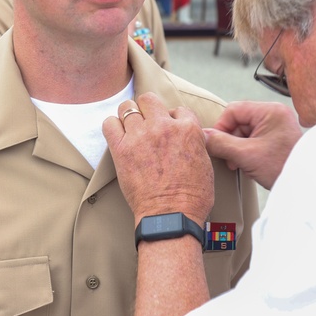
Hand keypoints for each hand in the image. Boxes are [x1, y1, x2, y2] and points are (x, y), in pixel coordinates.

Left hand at [103, 92, 213, 225]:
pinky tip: (118, 137)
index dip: (172, 119)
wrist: (171, 216)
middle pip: (149, 100)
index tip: (168, 130)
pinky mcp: (122, 148)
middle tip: (146, 124)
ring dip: (129, 116)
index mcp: (188, 129)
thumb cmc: (192, 197)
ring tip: (130, 129)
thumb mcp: (205, 164)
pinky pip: (109, 124)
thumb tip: (190, 138)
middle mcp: (164, 127)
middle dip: (148, 109)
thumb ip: (195, 144)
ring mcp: (141, 136)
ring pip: (127, 107)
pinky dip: (112, 127)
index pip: (178, 109)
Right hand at [204, 101, 302, 189]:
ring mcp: (277, 125)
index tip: (216, 145)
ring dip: (237, 147)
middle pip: (239, 120)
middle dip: (230, 140)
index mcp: (270, 110)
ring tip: (238, 164)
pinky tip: (246, 163)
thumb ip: (221, 143)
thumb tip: (202, 136)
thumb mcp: (246, 155)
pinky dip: (246, 150)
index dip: (221, 127)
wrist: (305, 186)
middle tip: (229, 159)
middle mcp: (275, 113)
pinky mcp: (278, 137)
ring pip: (245, 131)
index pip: (233, 110)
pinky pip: (254, 138)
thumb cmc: (281, 167)